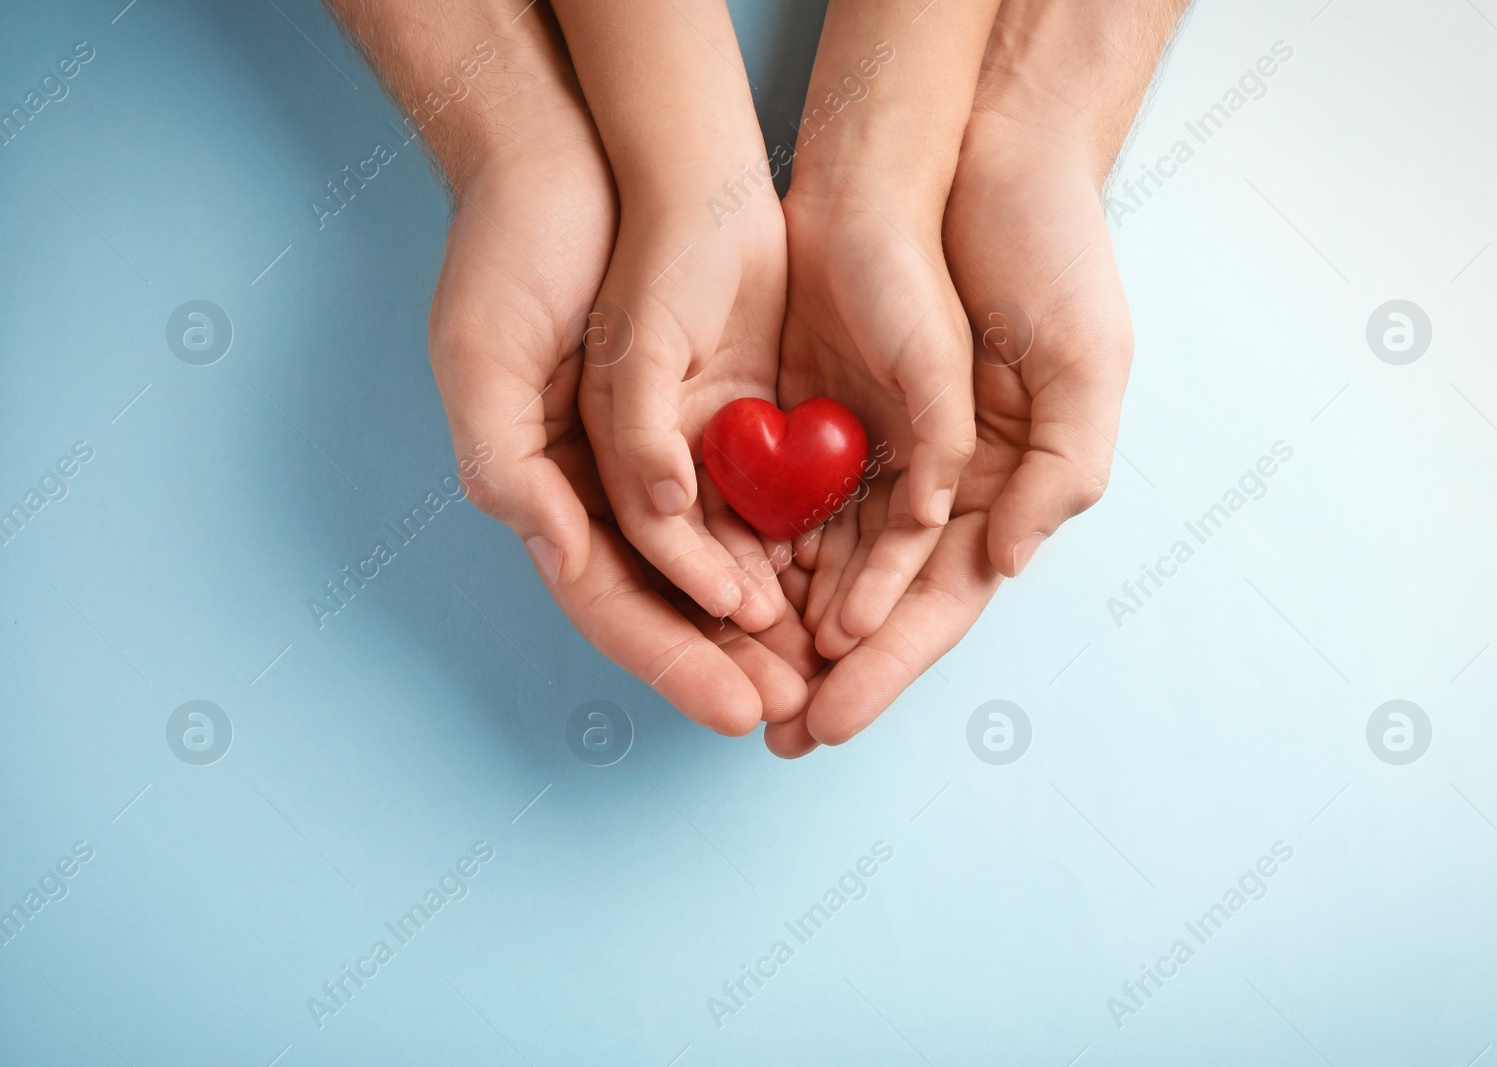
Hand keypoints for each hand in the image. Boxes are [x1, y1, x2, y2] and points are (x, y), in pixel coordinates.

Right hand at [416, 8, 815, 733]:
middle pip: (675, 599)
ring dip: (773, 620)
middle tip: (796, 710)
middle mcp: (607, 485)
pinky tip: (840, 581)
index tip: (739, 707)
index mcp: (542, 487)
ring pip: (727, 559)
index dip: (672, 658)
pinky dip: (798, 543)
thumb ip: (508, 459)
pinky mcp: (726, 412)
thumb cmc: (515, 249)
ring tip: (826, 668)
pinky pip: (765, 495)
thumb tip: (565, 549)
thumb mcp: (483, 352)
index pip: (610, 600)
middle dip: (731, 659)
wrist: (591, 149)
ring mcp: (669, 451)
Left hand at [765, 0, 1160, 755]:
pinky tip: (721, 591)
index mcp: (1008, 489)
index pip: (941, 602)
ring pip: (822, 560)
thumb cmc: (1043, 251)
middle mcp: (940, 484)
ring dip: (783, 626)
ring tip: (737, 682)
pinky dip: (756, 545)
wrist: (964, 150)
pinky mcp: (824, 409)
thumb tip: (1002, 565)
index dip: (889, 666)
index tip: (832, 720)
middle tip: (774, 732)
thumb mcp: (1084, 358)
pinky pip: (783, 491)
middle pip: (876, 601)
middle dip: (828, 671)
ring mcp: (878, 449)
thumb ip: (1059, 468)